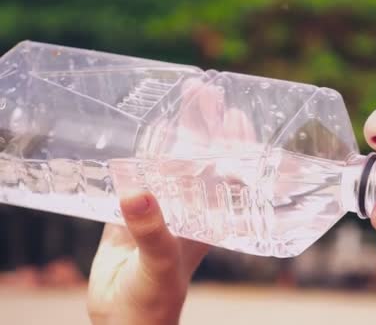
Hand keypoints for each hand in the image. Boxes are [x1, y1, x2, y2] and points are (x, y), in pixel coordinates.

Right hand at [87, 77, 255, 323]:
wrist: (123, 320)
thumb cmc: (153, 300)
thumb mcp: (159, 264)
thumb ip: (150, 230)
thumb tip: (136, 191)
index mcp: (207, 217)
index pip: (228, 172)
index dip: (235, 143)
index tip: (236, 113)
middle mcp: (190, 207)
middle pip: (203, 157)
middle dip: (206, 124)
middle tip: (205, 89)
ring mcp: (164, 206)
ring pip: (174, 160)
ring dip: (178, 131)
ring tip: (183, 97)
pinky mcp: (135, 209)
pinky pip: (143, 172)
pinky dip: (147, 151)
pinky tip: (150, 130)